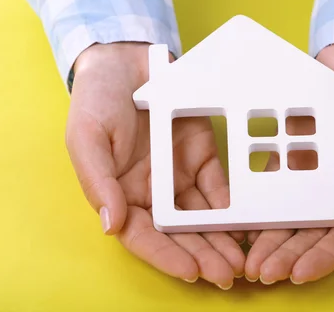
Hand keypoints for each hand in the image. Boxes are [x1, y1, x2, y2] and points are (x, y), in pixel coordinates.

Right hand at [66, 43, 244, 288]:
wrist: (126, 59)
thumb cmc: (97, 99)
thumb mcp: (86, 137)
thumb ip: (97, 180)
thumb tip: (111, 225)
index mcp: (120, 193)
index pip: (143, 235)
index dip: (166, 255)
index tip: (191, 270)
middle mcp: (151, 191)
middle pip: (178, 232)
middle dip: (202, 255)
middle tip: (228, 274)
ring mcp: (178, 174)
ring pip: (202, 215)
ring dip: (221, 238)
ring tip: (242, 258)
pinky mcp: (201, 154)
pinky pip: (218, 184)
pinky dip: (232, 205)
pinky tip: (246, 222)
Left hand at [244, 39, 333, 283]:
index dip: (323, 258)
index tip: (298, 273)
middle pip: (310, 233)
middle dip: (287, 254)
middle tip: (261, 272)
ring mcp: (311, 173)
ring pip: (287, 213)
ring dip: (268, 236)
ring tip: (246, 256)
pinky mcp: (289, 151)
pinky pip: (270, 179)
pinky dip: (257, 199)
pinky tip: (238, 216)